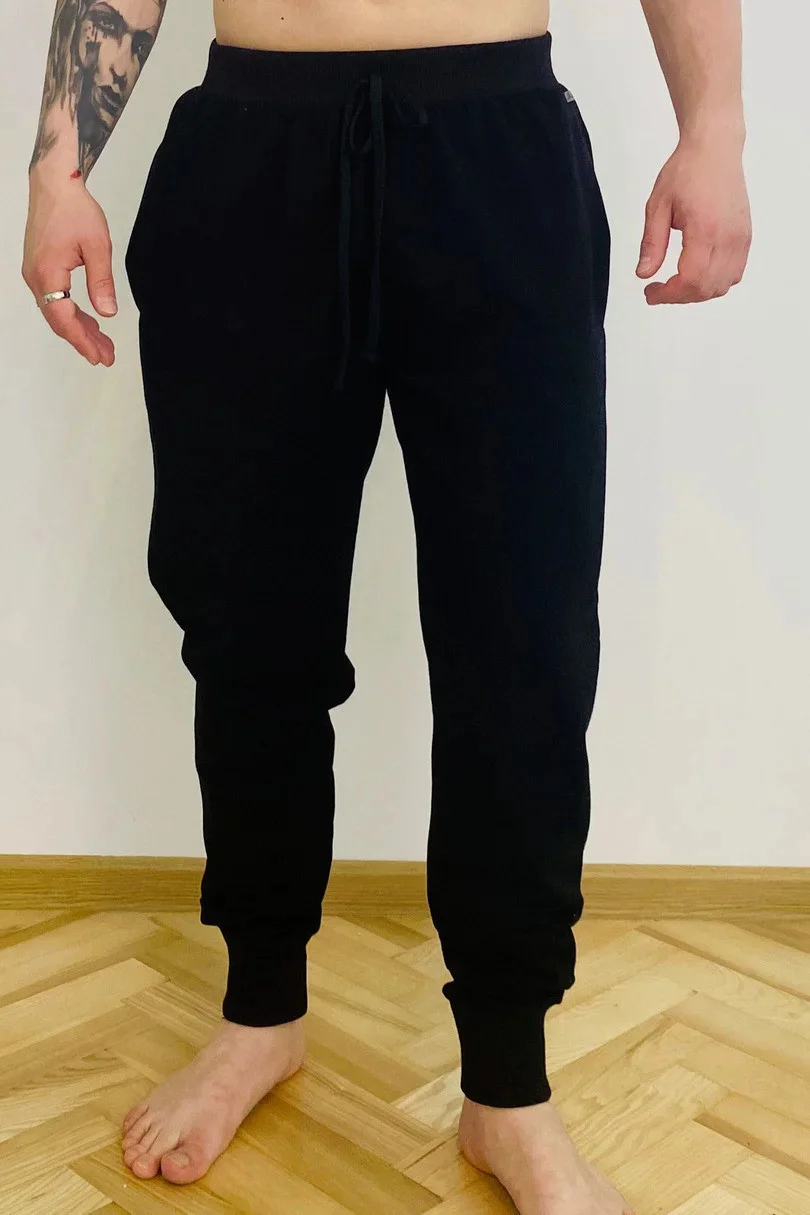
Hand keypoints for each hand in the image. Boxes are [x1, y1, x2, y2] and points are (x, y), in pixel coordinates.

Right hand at [22, 171, 116, 365]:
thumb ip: (102, 282)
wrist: (54, 183)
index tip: (100, 357)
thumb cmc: (75, 209)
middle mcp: (35, 277)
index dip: (82, 341)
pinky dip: (72, 312)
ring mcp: (35, 272)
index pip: (64, 319)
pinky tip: (89, 320)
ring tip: (103, 343)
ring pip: (56, 311)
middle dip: (83, 340)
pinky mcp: (39, 267)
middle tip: (106, 356)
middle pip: (58, 320)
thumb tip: (107, 313)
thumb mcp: (97, 246)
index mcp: (47, 273)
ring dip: (79, 328)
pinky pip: (54, 298)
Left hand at [636, 132, 751, 303]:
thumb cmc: (688, 170)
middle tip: (659, 290)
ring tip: (676, 283)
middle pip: (707, 288)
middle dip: (680, 296)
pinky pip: (735, 273)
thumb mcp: (658, 206)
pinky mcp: (745, 236)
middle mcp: (728, 237)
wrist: (715, 149)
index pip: (691, 280)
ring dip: (698, 292)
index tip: (651, 292)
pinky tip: (697, 273)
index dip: (669, 294)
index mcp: (705, 229)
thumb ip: (651, 244)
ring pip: (723, 285)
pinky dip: (715, 282)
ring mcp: (740, 238)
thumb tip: (644, 273)